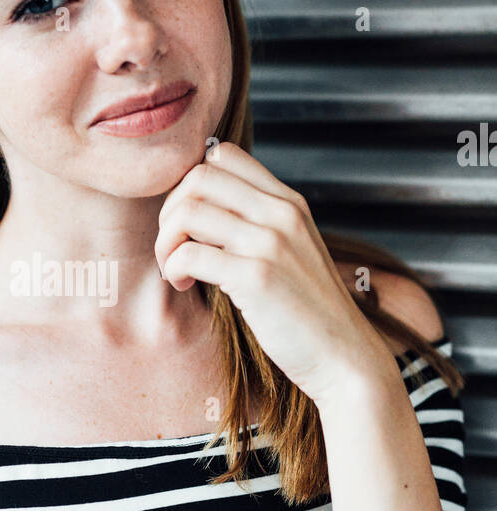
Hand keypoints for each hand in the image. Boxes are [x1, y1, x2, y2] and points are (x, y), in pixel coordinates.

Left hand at [154, 143, 394, 409]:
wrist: (344, 357)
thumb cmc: (308, 313)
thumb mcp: (291, 252)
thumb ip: (257, 225)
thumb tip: (199, 212)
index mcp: (289, 202)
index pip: (223, 154)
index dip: (191, 183)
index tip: (189, 221)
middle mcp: (281, 213)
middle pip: (198, 176)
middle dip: (170, 210)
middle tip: (173, 247)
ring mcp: (270, 242)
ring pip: (187, 211)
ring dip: (166, 241)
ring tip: (174, 269)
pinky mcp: (256, 277)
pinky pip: (189, 254)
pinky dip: (173, 269)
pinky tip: (183, 286)